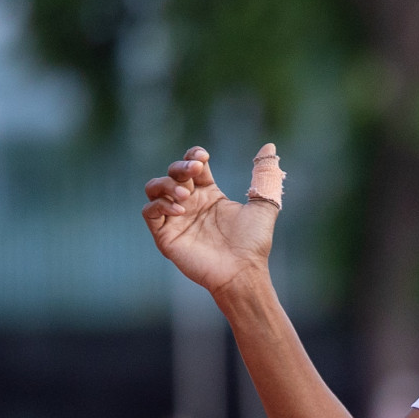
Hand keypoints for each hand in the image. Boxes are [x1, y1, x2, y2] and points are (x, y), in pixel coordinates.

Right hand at [142, 144, 280, 294]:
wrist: (243, 271)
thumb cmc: (254, 243)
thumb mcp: (263, 204)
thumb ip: (265, 176)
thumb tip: (269, 146)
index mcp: (210, 195)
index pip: (193, 166)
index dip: (194, 156)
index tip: (202, 157)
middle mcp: (191, 204)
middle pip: (172, 173)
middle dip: (180, 166)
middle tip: (194, 170)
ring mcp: (176, 219)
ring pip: (154, 188)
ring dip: (167, 184)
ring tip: (187, 195)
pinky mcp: (165, 235)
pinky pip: (149, 211)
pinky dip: (159, 205)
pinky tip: (181, 210)